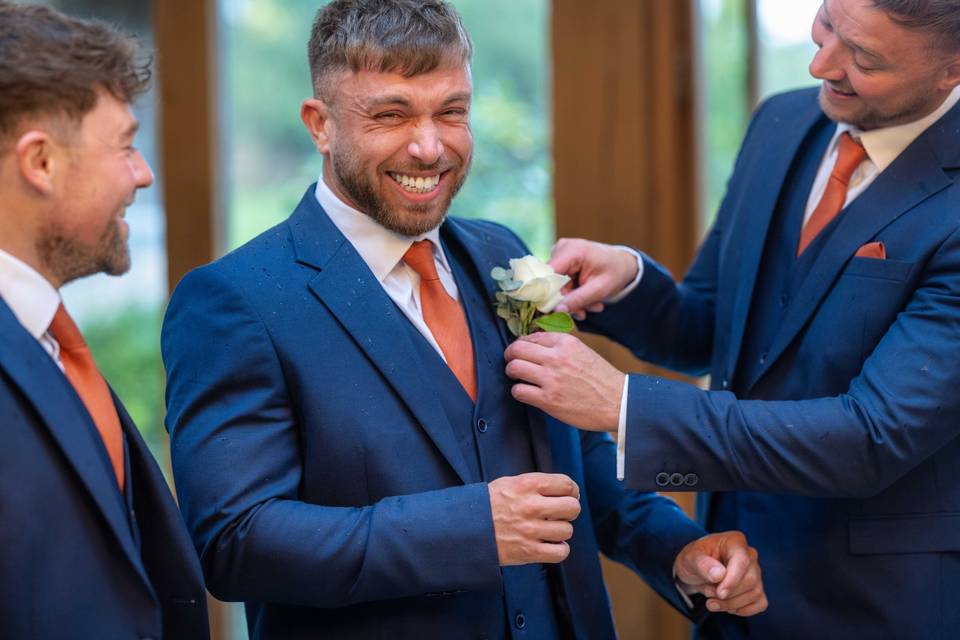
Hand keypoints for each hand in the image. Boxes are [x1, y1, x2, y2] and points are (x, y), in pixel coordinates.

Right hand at [488, 473, 581, 565]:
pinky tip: (549, 544)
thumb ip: (537, 484)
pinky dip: (558, 550)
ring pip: (568, 530)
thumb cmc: (489, 504)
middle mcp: (531, 506)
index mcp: (527, 484)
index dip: (572, 491)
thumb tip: (567, 490)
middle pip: (573, 507)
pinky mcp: (528, 552)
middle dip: (569, 511)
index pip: (567, 484)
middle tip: (559, 514)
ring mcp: (530, 530)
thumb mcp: (510, 483)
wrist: (465, 528)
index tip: (569, 495)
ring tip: (548, 530)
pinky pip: (561, 552)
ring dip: (561, 531)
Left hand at [504, 332, 623, 431]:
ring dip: (511, 372)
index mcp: (566, 343)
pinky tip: (526, 393)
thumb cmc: (601, 378)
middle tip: (511, 362)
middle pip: (517, 349)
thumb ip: (560, 347)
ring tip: (517, 377)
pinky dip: (518, 391)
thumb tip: (535, 344)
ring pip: (514, 368)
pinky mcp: (548, 400)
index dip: (522, 344)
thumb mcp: (582, 351)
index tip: (521, 351)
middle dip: (510, 355)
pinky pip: (519, 391)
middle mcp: (556, 358)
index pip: (531, 337)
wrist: (618, 402)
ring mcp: (551, 379)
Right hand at [550, 238, 638, 318]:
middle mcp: (562, 248)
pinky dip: (572, 292)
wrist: (623, 264)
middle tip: (584, 312)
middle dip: (567, 300)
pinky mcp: (561, 260)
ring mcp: (560, 253)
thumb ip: (578, 299)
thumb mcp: (600, 289)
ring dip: (572, 298)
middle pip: (551, 281)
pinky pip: (559, 281)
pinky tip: (586, 297)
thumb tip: (556, 310)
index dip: (549, 294)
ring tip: (591, 305)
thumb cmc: (616, 272)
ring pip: (555, 284)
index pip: (548, 274)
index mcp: (572, 250)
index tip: (558, 311)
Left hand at [674, 531, 766, 616]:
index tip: (719, 593)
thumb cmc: (694, 560)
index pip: (742, 561)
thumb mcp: (690, 558)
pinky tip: (727, 606)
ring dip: (732, 604)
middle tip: (708, 594)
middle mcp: (750, 555)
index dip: (732, 580)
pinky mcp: (757, 588)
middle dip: (728, 594)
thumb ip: (702, 564)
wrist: (695, 570)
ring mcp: (756, 572)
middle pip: (750, 580)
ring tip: (712, 601)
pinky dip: (743, 610)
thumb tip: (720, 575)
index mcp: (735, 541)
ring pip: (755, 593)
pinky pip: (760, 603)